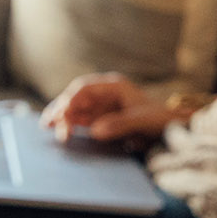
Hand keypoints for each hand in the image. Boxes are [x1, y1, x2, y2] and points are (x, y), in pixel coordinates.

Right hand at [40, 72, 178, 147]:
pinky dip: (69, 124)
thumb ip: (119, 124)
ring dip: (61, 116)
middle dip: (62, 108)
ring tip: (46, 125)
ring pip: (75, 109)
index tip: (64, 112)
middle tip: (50, 122)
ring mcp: (101, 107)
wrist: (170, 127)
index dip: (72, 99)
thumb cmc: (158, 118)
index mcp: (114, 86)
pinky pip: (80, 120)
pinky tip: (58, 130)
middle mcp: (104, 94)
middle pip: (77, 98)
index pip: (86, 89)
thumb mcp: (141, 121)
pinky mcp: (100, 120)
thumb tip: (94, 131)